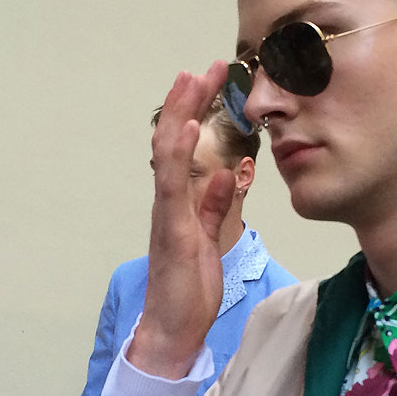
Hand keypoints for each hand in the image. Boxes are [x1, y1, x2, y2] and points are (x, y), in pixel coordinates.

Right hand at [129, 61, 232, 377]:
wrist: (172, 329)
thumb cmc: (190, 289)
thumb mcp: (212, 239)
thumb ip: (216, 206)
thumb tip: (230, 174)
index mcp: (179, 202)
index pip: (186, 147)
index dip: (196, 112)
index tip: (214, 80)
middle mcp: (168, 200)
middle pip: (173, 139)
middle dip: (189, 100)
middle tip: (208, 65)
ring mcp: (166, 212)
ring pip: (167, 152)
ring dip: (180, 113)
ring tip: (192, 78)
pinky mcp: (171, 228)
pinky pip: (172, 185)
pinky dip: (178, 153)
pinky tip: (186, 127)